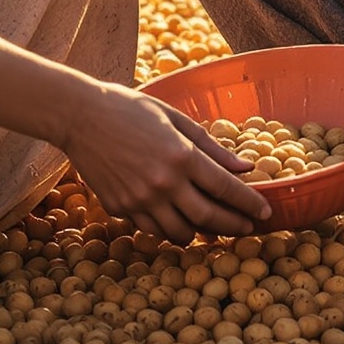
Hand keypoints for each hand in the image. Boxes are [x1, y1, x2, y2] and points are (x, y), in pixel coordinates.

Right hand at [61, 80, 274, 240]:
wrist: (79, 116)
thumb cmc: (129, 109)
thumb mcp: (174, 118)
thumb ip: (211, 146)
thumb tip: (244, 167)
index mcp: (180, 155)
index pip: (226, 188)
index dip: (249, 203)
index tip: (264, 213)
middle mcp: (163, 182)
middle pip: (208, 218)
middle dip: (233, 226)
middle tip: (247, 229)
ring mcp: (140, 199)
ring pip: (180, 232)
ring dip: (201, 234)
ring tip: (213, 229)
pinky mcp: (121, 208)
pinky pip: (153, 229)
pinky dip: (170, 231)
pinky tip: (179, 223)